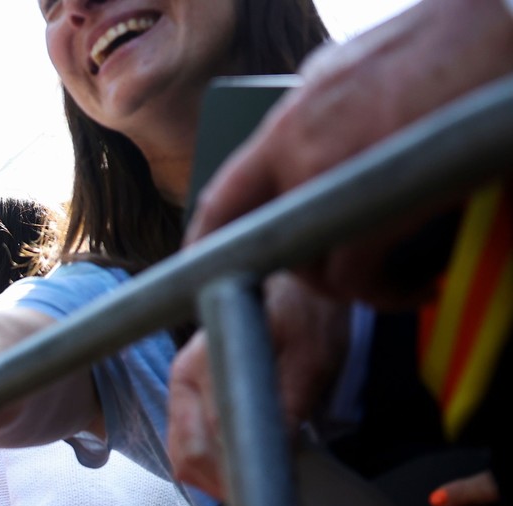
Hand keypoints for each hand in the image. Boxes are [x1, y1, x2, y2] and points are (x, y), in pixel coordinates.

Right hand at [167, 273, 350, 497]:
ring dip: (215, 479)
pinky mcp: (193, 399)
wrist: (296, 287)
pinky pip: (191, 446)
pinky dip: (214, 466)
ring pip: (184, 456)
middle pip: (185, 454)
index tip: (265, 492)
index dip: (234, 473)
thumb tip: (277, 448)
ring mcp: (183, 391)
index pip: (205, 439)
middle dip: (221, 484)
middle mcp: (183, 380)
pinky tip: (244, 468)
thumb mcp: (313, 353)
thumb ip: (291, 398)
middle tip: (263, 499)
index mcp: (201, 365)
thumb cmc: (306, 309)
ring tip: (256, 486)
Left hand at [187, 0, 512, 304]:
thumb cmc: (451, 45)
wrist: (509, 28)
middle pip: (264, 245)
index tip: (209, 276)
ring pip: (309, 267)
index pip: (221, 199)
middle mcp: (298, 145)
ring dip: (350, 285)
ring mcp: (333, 172)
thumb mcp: (357, 69)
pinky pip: (356, 278)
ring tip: (393, 276)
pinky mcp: (377, 200)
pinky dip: (385, 293)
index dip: (208, 248)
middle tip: (347, 274)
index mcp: (291, 118)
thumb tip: (303, 138)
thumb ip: (320, 111)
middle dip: (303, 271)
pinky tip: (415, 284)